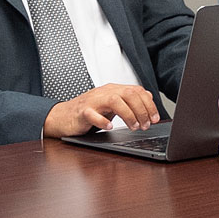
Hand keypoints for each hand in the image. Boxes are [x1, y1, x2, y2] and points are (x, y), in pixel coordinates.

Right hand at [44, 84, 163, 136]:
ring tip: (133, 127)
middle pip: (129, 94)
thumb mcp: (112, 105)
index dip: (149, 105)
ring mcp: (92, 102)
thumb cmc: (89, 111)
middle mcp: (104, 93)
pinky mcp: (82, 112)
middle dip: (141, 110)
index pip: (136, 91)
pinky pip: (92, 114)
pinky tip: (109, 127)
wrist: (63, 116)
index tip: (155, 118)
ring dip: (128, 115)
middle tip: (145, 125)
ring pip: (114, 101)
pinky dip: (102, 121)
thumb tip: (148, 99)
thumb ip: (129, 101)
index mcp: (113, 90)